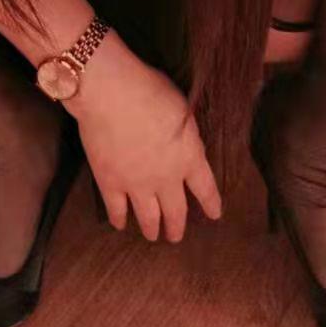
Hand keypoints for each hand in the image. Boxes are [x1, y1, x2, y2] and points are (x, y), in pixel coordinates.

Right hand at [65, 33, 223, 241]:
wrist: (112, 93)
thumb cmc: (150, 89)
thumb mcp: (183, 109)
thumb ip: (187, 134)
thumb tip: (187, 144)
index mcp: (189, 157)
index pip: (206, 188)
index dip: (211, 204)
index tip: (215, 215)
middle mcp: (167, 178)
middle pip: (176, 211)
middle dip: (177, 227)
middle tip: (176, 237)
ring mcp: (137, 184)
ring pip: (148, 217)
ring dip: (152, 229)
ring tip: (153, 236)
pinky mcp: (110, 182)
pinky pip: (116, 209)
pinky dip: (119, 219)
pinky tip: (120, 224)